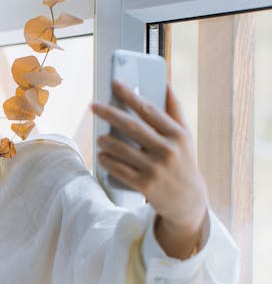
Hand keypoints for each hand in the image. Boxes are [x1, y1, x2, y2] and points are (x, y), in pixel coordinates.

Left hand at [92, 81, 208, 258]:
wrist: (188, 200)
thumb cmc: (183, 161)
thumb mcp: (185, 136)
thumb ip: (175, 110)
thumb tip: (165, 83)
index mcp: (177, 135)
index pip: (150, 110)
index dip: (131, 95)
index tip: (115, 83)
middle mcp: (167, 150)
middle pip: (132, 127)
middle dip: (110, 114)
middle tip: (93, 106)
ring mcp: (156, 169)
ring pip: (122, 149)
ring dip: (106, 141)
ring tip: (100, 137)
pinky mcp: (145, 185)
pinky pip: (120, 170)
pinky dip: (107, 161)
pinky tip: (102, 156)